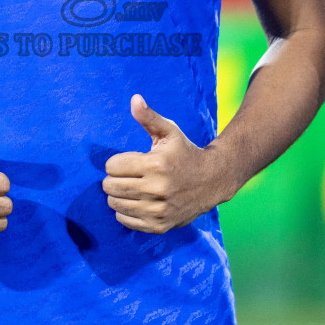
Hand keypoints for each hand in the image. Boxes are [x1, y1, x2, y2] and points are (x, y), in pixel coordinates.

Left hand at [102, 94, 225, 233]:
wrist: (213, 180)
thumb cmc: (185, 152)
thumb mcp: (170, 131)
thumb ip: (149, 117)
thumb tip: (134, 99)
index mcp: (155, 165)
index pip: (113, 167)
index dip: (116, 162)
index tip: (127, 161)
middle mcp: (156, 189)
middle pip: (111, 187)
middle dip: (113, 179)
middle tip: (125, 175)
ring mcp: (158, 210)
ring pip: (116, 205)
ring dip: (117, 196)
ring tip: (130, 187)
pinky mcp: (160, 226)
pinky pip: (126, 221)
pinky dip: (125, 211)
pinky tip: (135, 201)